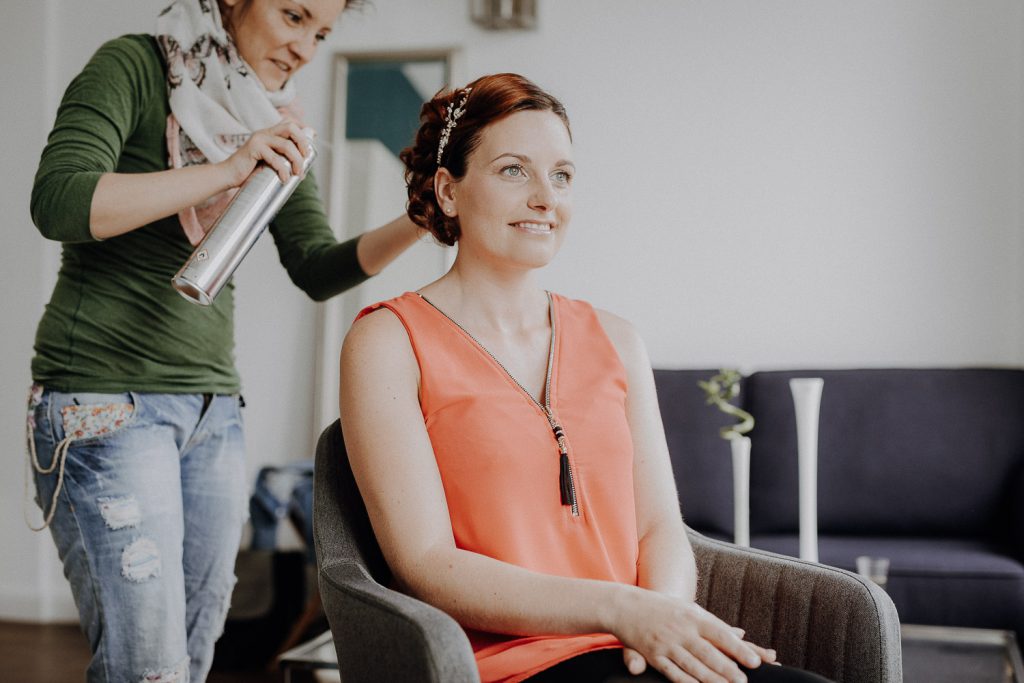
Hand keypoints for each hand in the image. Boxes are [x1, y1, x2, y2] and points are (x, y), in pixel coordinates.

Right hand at [219, 120, 312, 186]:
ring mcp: (259, 139)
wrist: (227, 176)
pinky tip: (284, 179)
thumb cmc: (248, 172)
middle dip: (303, 143)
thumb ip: (280, 160)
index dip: (303, 132)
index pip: (290, 125)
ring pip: (287, 145)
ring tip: (297, 174)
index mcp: (269, 134)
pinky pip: (275, 158)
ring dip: (297, 161)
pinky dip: (282, 169)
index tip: (312, 143)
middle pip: (291, 128)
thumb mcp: (268, 163)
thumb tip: (301, 171)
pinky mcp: (253, 148)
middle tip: (305, 159)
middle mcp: (265, 133)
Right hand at [613, 591, 766, 681]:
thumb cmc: (664, 608)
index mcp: (693, 617)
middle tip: (743, 681)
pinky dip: (686, 682)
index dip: (739, 648)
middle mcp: (681, 631)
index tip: (755, 661)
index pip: (721, 634)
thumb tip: (740, 634)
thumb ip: (714, 625)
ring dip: (710, 678)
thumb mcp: (689, 610)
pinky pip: (672, 672)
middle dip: (727, 669)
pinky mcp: (654, 655)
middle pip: (708, 653)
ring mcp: (667, 644)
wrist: (626, 604)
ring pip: (692, 665)